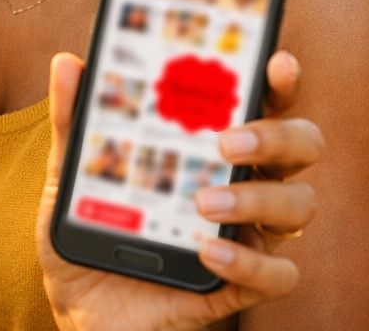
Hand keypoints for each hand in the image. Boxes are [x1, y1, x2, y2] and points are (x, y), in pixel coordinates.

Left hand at [36, 50, 322, 330]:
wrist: (81, 310)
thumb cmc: (88, 233)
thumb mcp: (72, 177)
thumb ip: (75, 123)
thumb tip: (67, 63)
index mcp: (211, 146)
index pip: (263, 103)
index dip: (279, 81)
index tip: (275, 62)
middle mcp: (242, 183)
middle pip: (302, 146)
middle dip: (276, 136)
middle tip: (226, 142)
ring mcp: (247, 233)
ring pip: (299, 205)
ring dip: (258, 198)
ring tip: (203, 201)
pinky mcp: (240, 284)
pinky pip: (278, 274)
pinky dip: (250, 261)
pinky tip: (208, 251)